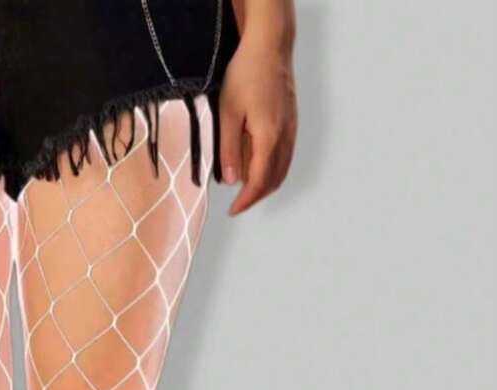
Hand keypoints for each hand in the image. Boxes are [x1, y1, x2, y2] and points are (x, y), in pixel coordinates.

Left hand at [218, 30, 297, 214]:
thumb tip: (231, 180)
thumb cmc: (246, 75)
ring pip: (283, 169)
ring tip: (246, 190)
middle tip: (238, 204)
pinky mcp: (292, 122)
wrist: (270, 48)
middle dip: (256, 197)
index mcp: (269, 137)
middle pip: (274, 180)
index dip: (246, 200)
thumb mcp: (228, 113)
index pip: (259, 181)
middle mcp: (285, 137)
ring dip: (266, 185)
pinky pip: (286, 156)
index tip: (233, 210)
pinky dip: (274, 170)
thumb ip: (229, 149)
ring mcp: (292, 129)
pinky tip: (259, 167)